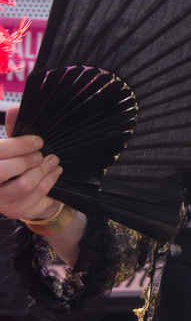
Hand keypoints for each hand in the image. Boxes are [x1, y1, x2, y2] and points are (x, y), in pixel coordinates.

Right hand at [0, 106, 61, 221]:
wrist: (28, 193)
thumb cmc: (18, 165)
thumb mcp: (15, 146)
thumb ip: (14, 129)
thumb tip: (14, 109)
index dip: (18, 145)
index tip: (38, 141)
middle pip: (3, 171)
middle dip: (27, 160)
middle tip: (42, 154)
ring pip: (22, 185)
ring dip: (42, 171)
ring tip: (53, 161)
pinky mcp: (12, 211)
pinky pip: (33, 198)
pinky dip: (48, 182)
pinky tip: (55, 173)